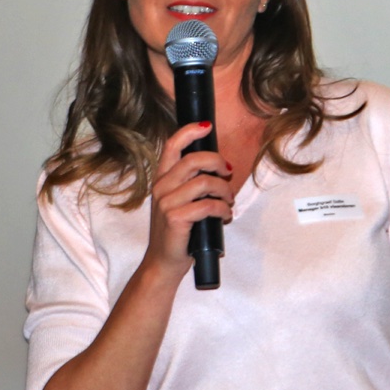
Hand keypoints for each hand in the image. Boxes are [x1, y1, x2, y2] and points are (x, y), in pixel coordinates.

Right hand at [145, 121, 232, 274]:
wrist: (164, 262)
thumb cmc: (178, 231)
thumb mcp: (179, 201)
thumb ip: (192, 182)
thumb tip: (219, 166)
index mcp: (161, 179)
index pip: (172, 146)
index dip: (189, 132)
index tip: (207, 126)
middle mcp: (161, 187)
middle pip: (193, 160)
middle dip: (217, 162)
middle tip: (228, 172)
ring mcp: (166, 203)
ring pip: (205, 182)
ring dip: (224, 190)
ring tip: (228, 201)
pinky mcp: (176, 218)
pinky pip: (208, 205)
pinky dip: (223, 209)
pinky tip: (225, 216)